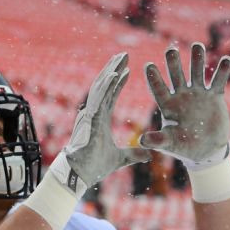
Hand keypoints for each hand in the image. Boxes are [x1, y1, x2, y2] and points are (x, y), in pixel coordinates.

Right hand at [49, 53, 150, 196]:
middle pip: (105, 85)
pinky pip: (100, 97)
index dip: (118, 82)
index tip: (127, 70)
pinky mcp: (90, 118)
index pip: (110, 95)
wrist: (80, 174)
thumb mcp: (120, 158)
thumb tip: (149, 155)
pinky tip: (116, 73)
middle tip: (124, 55)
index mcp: (100, 119)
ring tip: (122, 57)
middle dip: (114, 69)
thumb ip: (133, 154)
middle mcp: (94, 112)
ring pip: (101, 86)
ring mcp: (91, 113)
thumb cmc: (94, 166)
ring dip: (112, 70)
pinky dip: (107, 84)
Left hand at [141, 43, 229, 167]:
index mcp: (168, 105)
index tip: (148, 65)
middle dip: (174, 63)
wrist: (206, 150)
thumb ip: (158, 140)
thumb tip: (141, 141)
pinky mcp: (214, 96)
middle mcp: (181, 96)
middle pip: (176, 76)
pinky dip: (222, 71)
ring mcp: (198, 94)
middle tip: (170, 50)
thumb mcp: (170, 144)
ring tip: (197, 46)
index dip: (154, 79)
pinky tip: (226, 60)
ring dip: (197, 60)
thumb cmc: (184, 147)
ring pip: (197, 73)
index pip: (159, 89)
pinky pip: (218, 81)